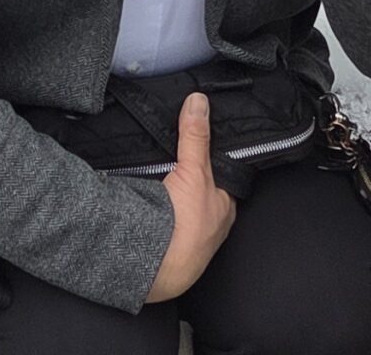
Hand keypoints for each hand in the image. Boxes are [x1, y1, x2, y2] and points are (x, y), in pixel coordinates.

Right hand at [144, 92, 236, 302]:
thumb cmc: (188, 229)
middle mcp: (210, 221)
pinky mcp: (165, 240)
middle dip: (190, 169)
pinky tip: (144, 190)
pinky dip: (154, 201)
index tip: (203, 133)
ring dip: (169, 185)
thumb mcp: (196, 172)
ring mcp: (188, 233)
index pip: (224, 173)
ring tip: (154, 162)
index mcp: (225, 206)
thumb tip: (199, 102)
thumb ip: (196, 137)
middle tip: (174, 145)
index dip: (214, 155)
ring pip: (181, 200)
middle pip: (201, 185)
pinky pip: (162, 213)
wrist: (158, 267)